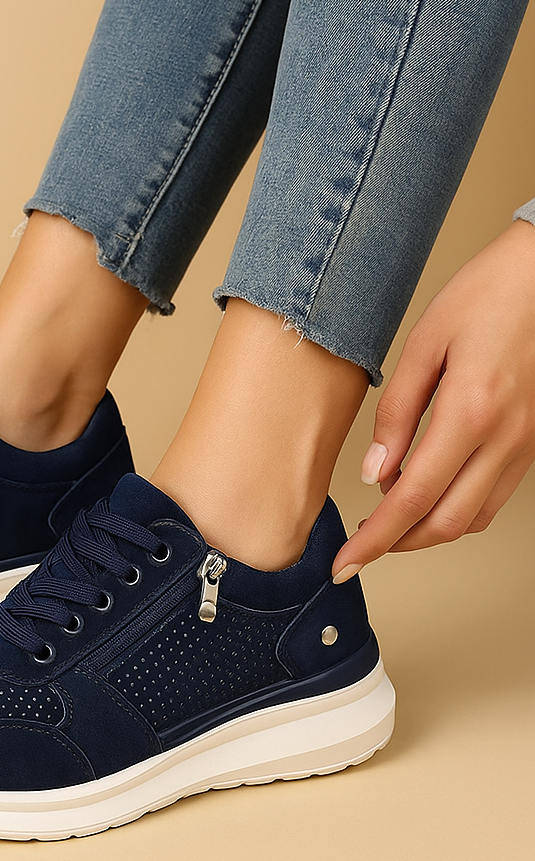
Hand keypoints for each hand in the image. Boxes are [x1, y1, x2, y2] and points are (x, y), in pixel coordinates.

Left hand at [333, 219, 534, 581]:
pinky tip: (427, 498)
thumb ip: (396, 415)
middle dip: (397, 545)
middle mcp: (505, 438)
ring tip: (385, 524)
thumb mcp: (424, 345)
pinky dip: (455, 512)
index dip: (374, 541)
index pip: (412, 499)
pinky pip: (493, 498)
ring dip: (426, 532)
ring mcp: (526, 444)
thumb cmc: (485, 295)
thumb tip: (375, 473)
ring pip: (473, 518)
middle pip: (446, 523)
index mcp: (470, 412)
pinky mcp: (533, 443)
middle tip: (359, 547)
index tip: (345, 565)